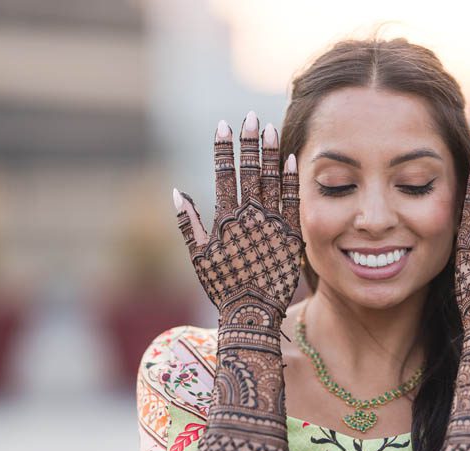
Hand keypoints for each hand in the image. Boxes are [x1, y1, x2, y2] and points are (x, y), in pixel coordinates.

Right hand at [172, 111, 302, 326]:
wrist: (252, 313)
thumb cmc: (223, 288)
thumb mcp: (199, 257)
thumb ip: (190, 224)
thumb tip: (178, 193)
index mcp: (225, 220)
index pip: (223, 174)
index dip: (223, 149)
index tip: (223, 126)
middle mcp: (248, 218)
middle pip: (248, 171)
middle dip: (248, 142)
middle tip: (250, 117)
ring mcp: (271, 225)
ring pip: (270, 181)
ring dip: (270, 153)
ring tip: (270, 128)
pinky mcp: (290, 235)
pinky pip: (291, 201)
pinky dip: (291, 179)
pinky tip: (291, 159)